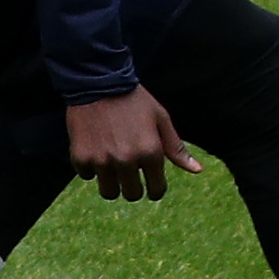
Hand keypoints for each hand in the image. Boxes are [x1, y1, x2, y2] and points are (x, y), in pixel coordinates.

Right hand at [66, 88, 202, 201]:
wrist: (99, 84)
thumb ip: (176, 148)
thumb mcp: (162, 120)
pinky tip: (95, 151)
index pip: (156, 190)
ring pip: (108, 192)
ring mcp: (102, 160)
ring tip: (113, 167)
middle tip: (131, 177)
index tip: (152, 187)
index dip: (156, 190)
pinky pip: (86, 176)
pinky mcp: (80, 157)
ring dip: (112, 183)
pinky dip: (91, 168)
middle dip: (134, 189)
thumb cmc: (135, 102)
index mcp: (151, 152)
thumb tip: (197, 170)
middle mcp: (126, 160)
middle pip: (132, 195)